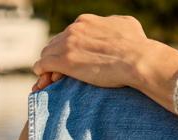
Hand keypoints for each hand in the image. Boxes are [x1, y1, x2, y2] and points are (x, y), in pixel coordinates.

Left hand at [31, 13, 177, 112]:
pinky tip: (43, 80)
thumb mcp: (125, 24)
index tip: (70, 60)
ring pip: (46, 54)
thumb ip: (111, 25)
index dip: (67, 48)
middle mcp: (75, 29)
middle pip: (54, 43)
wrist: (136, 59)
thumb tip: (111, 26)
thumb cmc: (136, 45)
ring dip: (47, 66)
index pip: (67, 34)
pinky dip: (41, 71)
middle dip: (55, 57)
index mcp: (86, 21)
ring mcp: (68, 44)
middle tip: (57, 72)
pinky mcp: (65, 61)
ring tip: (51, 79)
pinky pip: (43, 65)